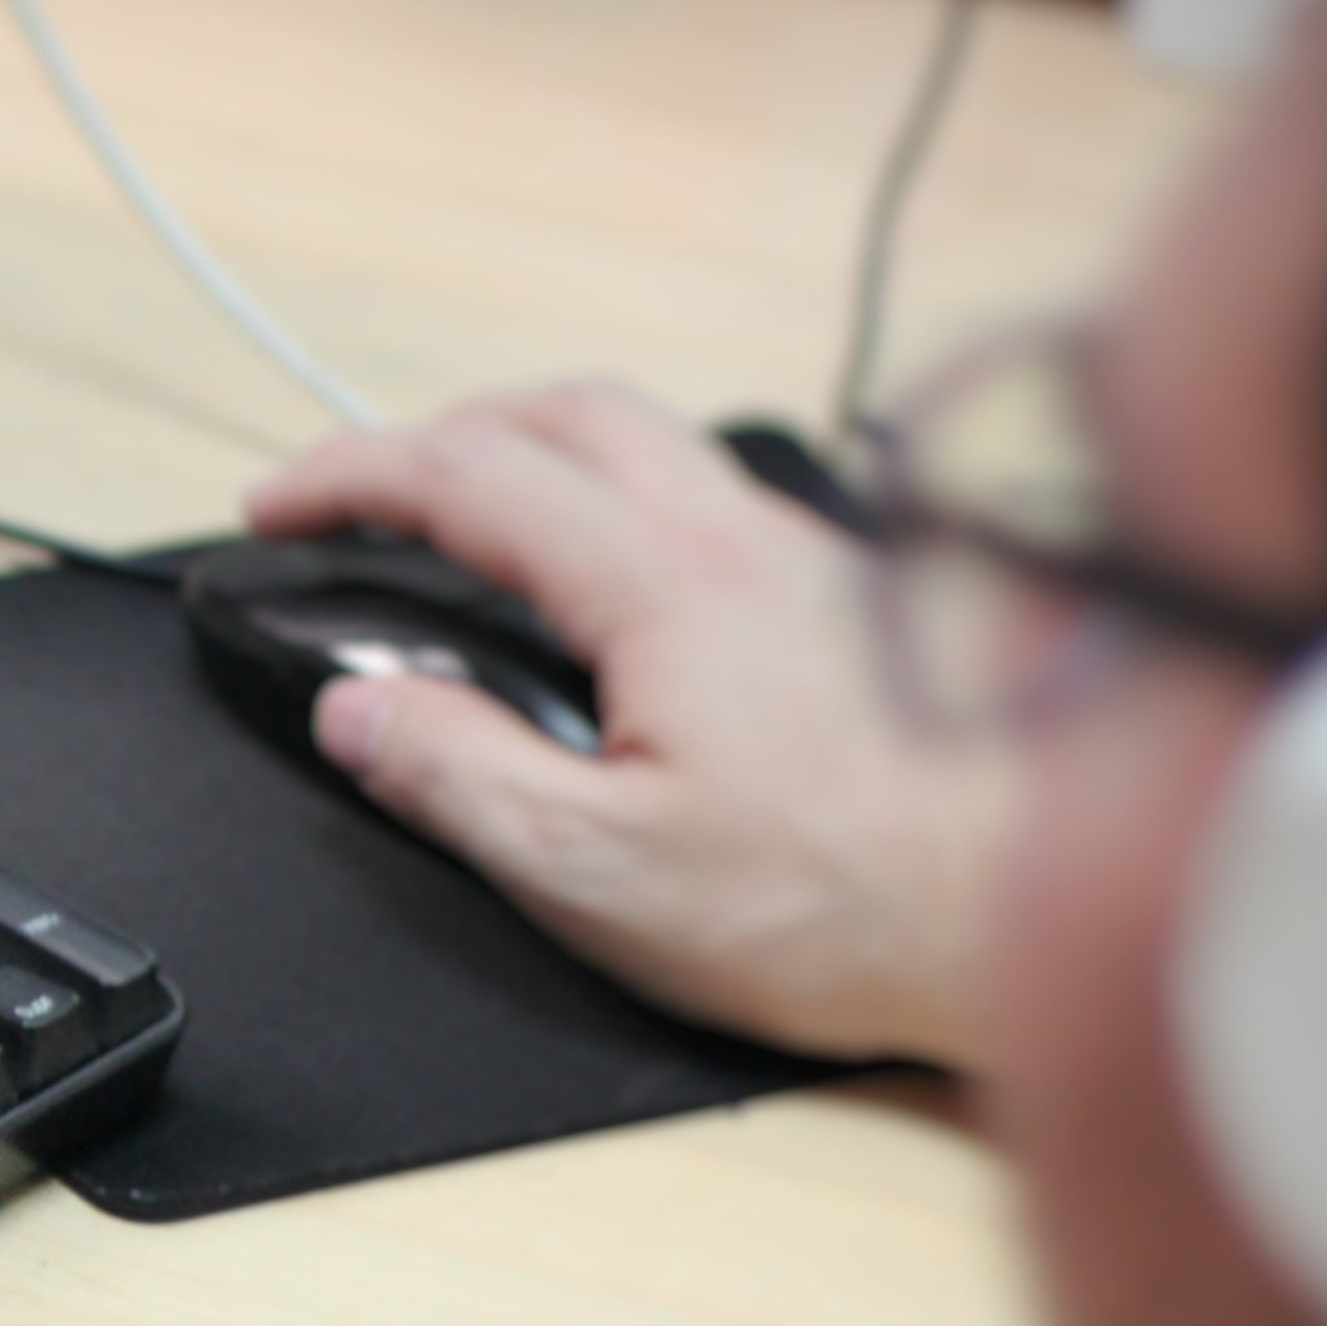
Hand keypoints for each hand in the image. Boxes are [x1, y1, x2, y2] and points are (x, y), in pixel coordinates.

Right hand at [248, 381, 1008, 1068]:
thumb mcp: (601, 871)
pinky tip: (628, 596)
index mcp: (663, 591)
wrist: (1047, 912)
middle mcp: (746, 543)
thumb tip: (361, 706)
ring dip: (544, 457)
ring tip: (482, 529)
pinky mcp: (864, 604)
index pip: (469, 479)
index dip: (351, 477)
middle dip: (445, 433)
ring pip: (656, 446)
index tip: (279, 506)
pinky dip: (633, 508)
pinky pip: (723, 506)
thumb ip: (460, 775)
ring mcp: (815, 562)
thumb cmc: (849, 907)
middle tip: (371, 498)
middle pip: (567, 413)